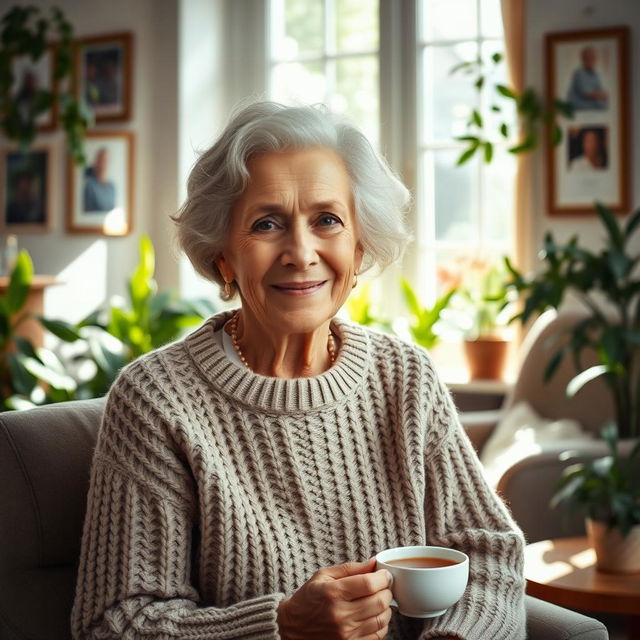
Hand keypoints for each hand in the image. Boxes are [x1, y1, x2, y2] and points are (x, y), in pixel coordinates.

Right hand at [277, 557, 392, 639]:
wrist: (292, 627)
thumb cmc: (308, 598)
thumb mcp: (324, 576)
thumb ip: (351, 568)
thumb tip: (374, 563)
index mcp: (334, 593)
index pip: (369, 584)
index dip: (383, 577)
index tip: (385, 574)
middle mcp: (341, 615)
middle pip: (379, 602)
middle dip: (387, 591)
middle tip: (384, 586)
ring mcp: (346, 634)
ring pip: (381, 619)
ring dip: (386, 608)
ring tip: (380, 600)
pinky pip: (377, 636)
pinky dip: (382, 624)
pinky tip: (375, 616)